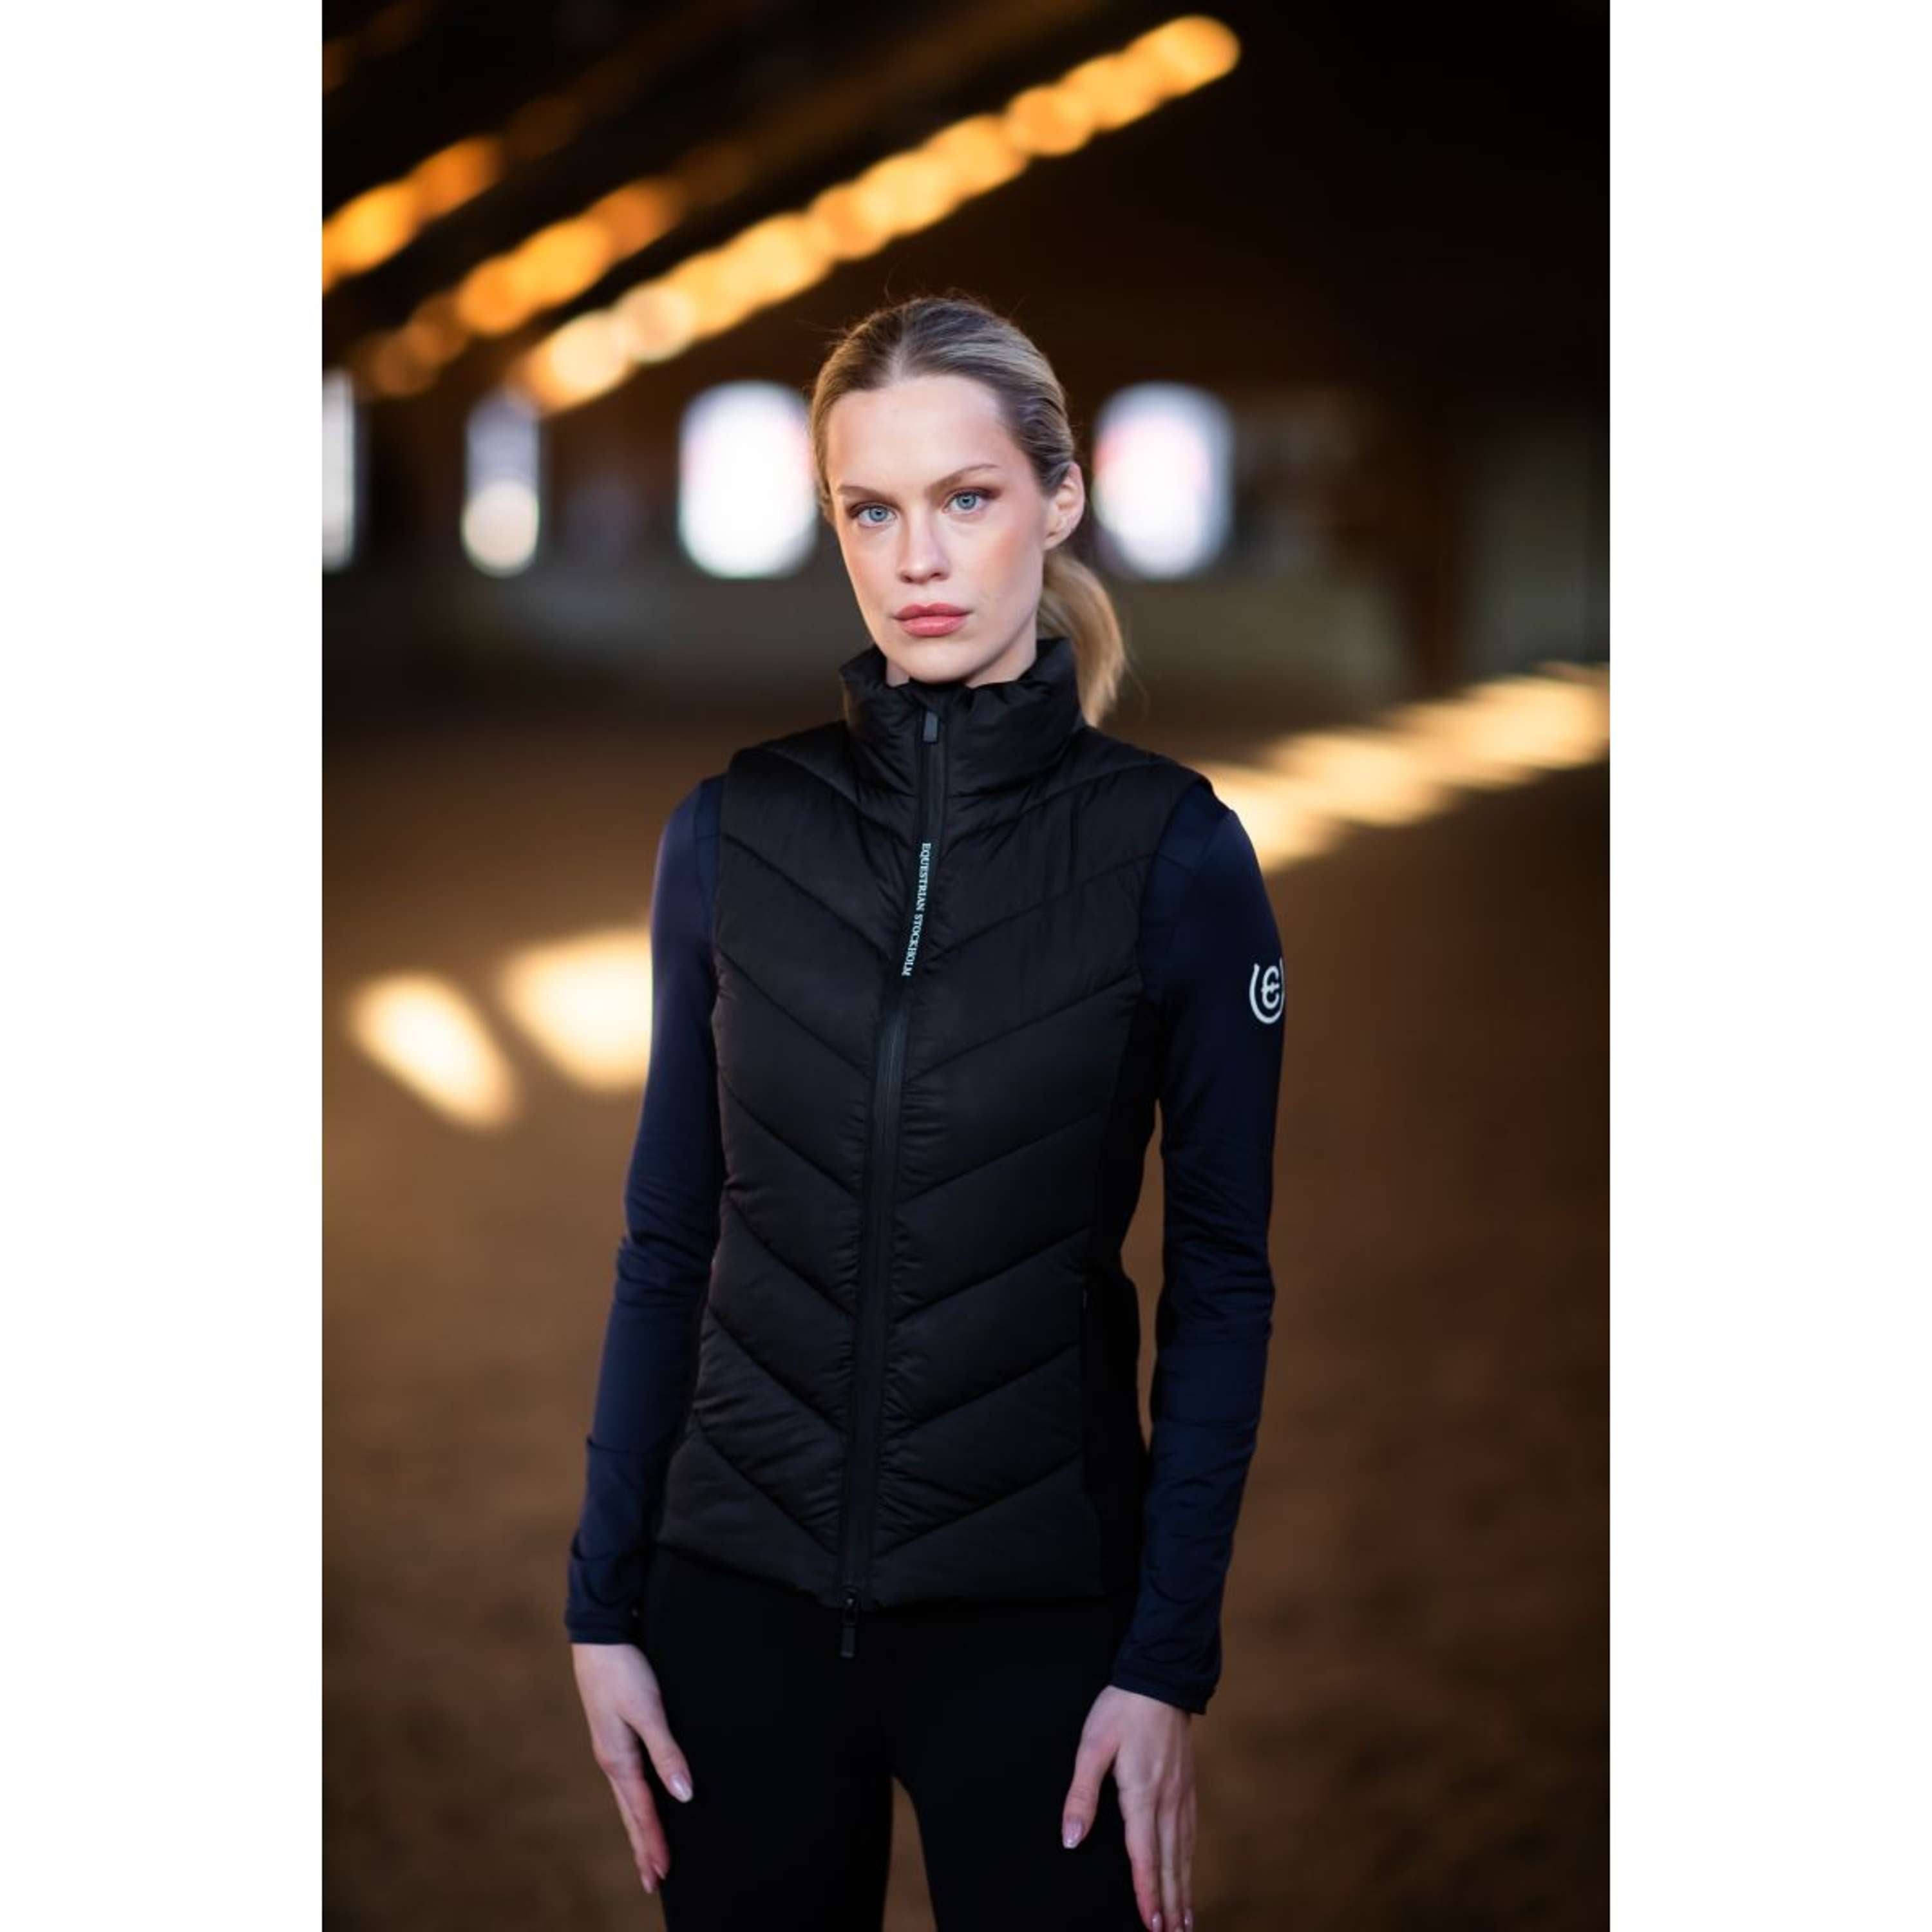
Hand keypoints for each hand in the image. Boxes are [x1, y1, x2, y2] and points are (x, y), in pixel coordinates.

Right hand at [571, 1640, 695, 1895]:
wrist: (599, 1636)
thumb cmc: (624, 1670)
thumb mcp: (648, 1711)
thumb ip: (667, 1753)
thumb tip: (684, 1796)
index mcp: (618, 1760)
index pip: (642, 1811)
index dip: (653, 1843)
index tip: (663, 1874)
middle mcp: (612, 1760)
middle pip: (631, 1812)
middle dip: (643, 1846)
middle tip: (654, 1880)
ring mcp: (612, 1747)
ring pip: (628, 1798)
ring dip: (638, 1826)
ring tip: (647, 1851)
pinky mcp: (616, 1733)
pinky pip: (628, 1779)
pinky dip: (636, 1800)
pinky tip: (641, 1800)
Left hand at [1059, 1683, 1195, 1931]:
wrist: (1161, 1677)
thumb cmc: (1122, 1709)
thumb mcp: (1092, 1745)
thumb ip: (1081, 1793)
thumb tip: (1072, 1838)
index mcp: (1141, 1794)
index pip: (1144, 1855)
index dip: (1146, 1893)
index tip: (1151, 1924)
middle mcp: (1166, 1800)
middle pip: (1169, 1862)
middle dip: (1170, 1902)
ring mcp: (1181, 1793)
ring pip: (1184, 1851)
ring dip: (1183, 1887)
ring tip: (1186, 1920)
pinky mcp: (1187, 1784)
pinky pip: (1191, 1832)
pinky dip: (1190, 1860)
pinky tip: (1188, 1871)